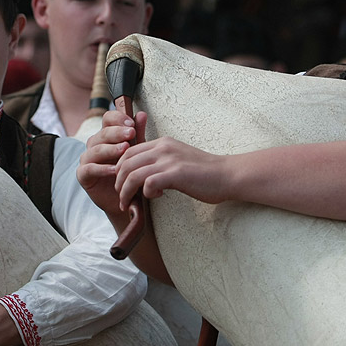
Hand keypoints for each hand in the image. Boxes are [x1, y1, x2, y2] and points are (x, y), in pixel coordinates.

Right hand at [77, 109, 146, 223]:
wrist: (126, 199)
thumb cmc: (131, 172)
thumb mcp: (137, 152)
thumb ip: (138, 134)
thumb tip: (141, 114)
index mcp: (108, 136)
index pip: (108, 119)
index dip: (118, 118)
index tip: (132, 123)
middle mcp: (95, 145)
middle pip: (102, 133)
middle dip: (117, 132)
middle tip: (131, 134)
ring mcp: (87, 159)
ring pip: (95, 149)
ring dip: (110, 149)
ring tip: (124, 150)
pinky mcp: (83, 175)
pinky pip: (89, 168)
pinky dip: (101, 168)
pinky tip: (114, 170)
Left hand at [115, 132, 231, 209]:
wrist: (227, 175)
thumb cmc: (205, 172)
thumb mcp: (178, 159)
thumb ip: (161, 162)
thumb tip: (143, 177)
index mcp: (163, 143)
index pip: (129, 152)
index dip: (119, 169)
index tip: (121, 184)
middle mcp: (163, 148)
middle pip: (126, 162)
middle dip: (118, 182)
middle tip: (121, 196)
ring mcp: (169, 160)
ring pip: (133, 174)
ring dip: (126, 191)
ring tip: (128, 202)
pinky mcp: (175, 173)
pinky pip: (148, 183)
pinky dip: (146, 193)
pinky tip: (157, 196)